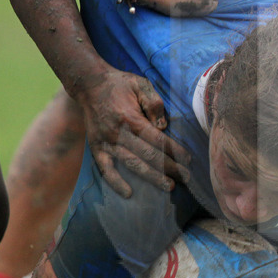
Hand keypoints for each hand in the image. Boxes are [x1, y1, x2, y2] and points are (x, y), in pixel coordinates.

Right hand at [76, 67, 189, 196]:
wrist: (89, 84)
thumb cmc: (120, 84)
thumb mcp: (140, 84)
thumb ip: (154, 103)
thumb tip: (163, 126)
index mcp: (130, 118)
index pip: (157, 139)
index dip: (174, 150)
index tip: (188, 159)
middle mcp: (118, 133)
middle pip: (148, 155)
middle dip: (169, 168)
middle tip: (186, 178)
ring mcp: (106, 142)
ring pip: (131, 164)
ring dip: (151, 177)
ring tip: (168, 186)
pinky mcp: (96, 148)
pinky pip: (105, 169)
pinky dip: (115, 182)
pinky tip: (128, 194)